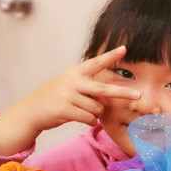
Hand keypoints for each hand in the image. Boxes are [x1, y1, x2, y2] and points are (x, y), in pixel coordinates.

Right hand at [0, 46, 140, 155]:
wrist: (31, 110)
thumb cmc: (56, 98)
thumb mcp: (69, 85)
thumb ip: (88, 88)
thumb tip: (109, 99)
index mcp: (75, 72)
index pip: (96, 63)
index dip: (111, 56)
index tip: (125, 49)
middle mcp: (72, 81)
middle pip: (103, 89)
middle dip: (123, 92)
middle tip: (138, 95)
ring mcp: (68, 95)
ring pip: (97, 108)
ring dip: (95, 113)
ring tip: (82, 111)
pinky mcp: (65, 109)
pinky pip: (89, 118)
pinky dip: (89, 121)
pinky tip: (80, 118)